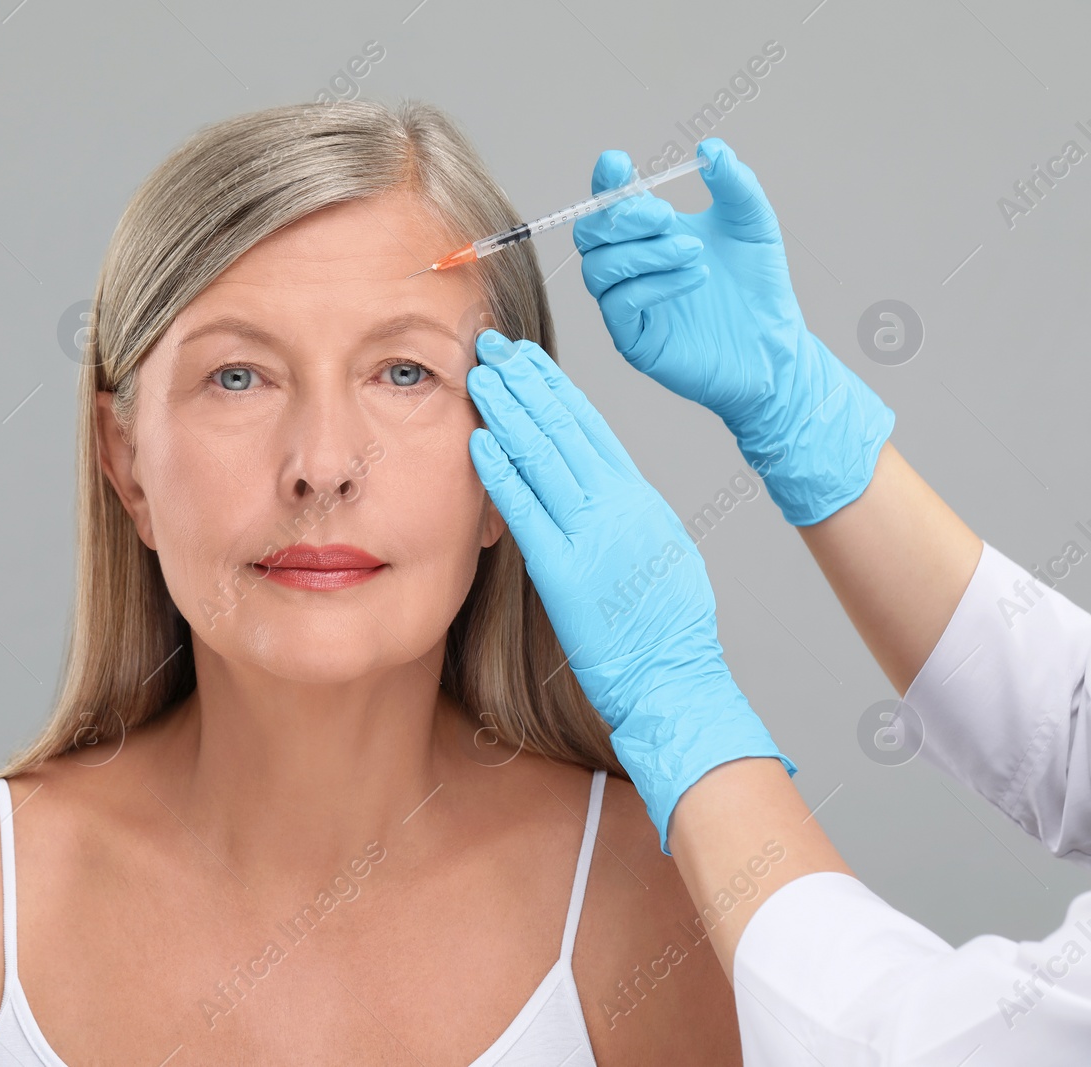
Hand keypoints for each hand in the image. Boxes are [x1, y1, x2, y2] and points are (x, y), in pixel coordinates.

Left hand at [466, 328, 793, 851]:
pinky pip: (528, 513)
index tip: (528, 361)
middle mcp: (618, 506)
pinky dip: (502, 473)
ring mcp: (593, 536)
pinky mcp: (566, 572)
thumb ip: (628, 515)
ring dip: (508, 412)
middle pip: (565, 428)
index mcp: (639, 499)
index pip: (592, 428)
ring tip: (480, 377)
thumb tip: (602, 488)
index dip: (555, 389)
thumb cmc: (668, 629)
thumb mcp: (660, 551)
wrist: (675, 680)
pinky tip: (480, 442)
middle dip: (526, 383)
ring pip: (545, 458)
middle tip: (493, 348)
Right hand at [571, 138, 893, 525]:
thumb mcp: (753, 224)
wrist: (775, 348)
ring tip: (694, 253)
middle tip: (666, 216)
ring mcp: (627, 304)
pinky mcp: (633, 339)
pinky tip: (694, 278)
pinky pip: (620, 304)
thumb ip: (735, 184)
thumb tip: (710, 149)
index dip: (605, 181)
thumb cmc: (758, 288)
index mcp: (649, 235)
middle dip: (621, 217)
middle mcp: (630, 267)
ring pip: (600, 268)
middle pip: (589, 233)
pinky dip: (653, 284)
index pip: (610, 203)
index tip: (617, 163)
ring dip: (644, 252)